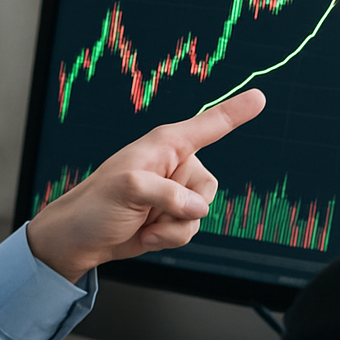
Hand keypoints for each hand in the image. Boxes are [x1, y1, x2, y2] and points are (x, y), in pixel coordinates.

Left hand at [26, 89, 264, 282]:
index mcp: (165, 145)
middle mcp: (174, 166)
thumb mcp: (127, 189)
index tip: (259, 98)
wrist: (80, 241)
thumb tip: (197, 209)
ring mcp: (173, 193)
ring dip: (173, 228)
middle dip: (184, 207)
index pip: (208, 125)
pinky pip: (190, 231)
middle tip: (151, 210)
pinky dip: (169, 239)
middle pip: (208, 187)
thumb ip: (168, 193)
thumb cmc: (94, 206)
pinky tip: (146, 235)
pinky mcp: (171, 217)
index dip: (235, 112)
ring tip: (144, 224)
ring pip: (201, 214)